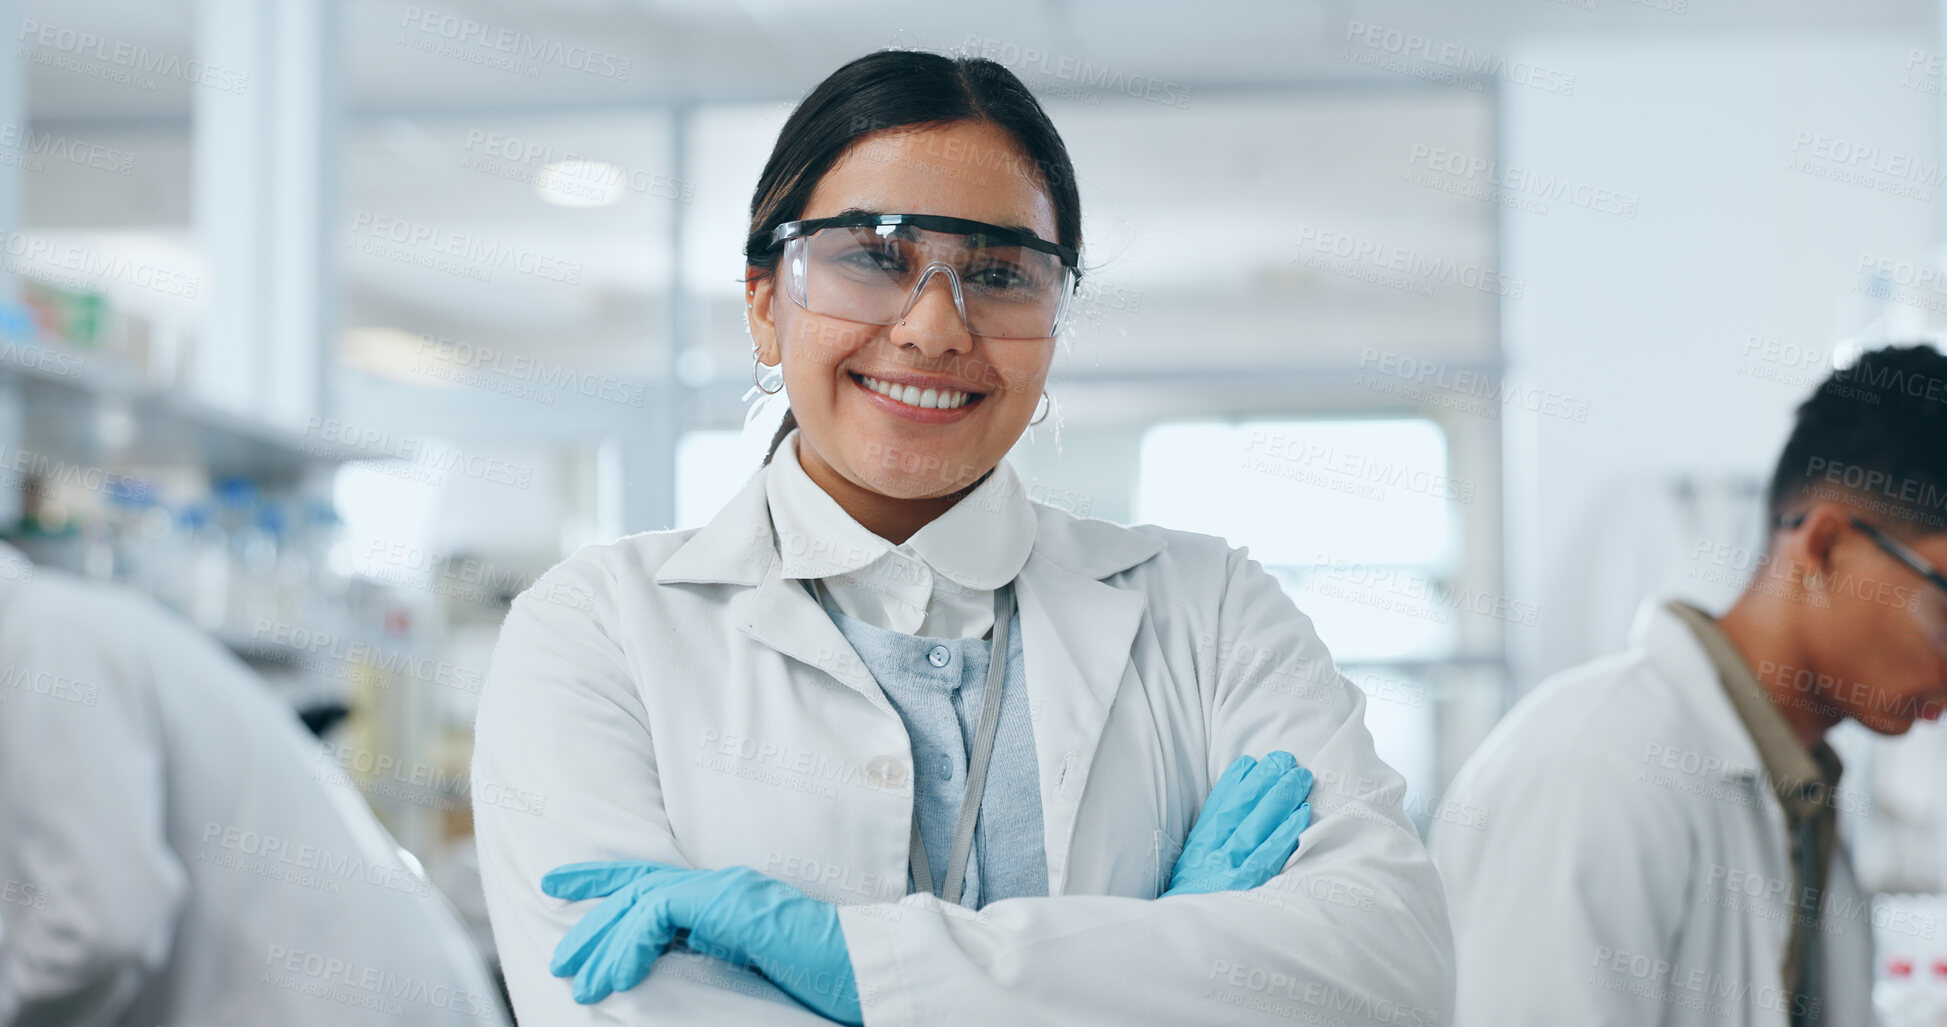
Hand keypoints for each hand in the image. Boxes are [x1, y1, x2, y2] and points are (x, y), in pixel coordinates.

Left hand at [542, 861, 863, 1024]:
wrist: (860, 972)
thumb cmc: (815, 975)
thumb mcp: (746, 963)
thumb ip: (710, 949)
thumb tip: (669, 958)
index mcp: (723, 897)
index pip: (652, 881)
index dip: (602, 881)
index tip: (559, 886)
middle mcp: (720, 884)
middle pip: (638, 889)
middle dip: (592, 922)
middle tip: (561, 960)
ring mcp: (724, 890)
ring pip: (641, 903)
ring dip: (604, 944)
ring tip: (582, 983)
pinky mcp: (727, 905)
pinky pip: (658, 916)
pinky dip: (630, 944)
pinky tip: (616, 974)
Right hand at [1161, 751, 1312, 896]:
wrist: (1187, 940)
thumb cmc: (1195, 905)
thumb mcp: (1191, 871)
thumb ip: (1209, 843)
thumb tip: (1231, 813)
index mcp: (1198, 847)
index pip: (1217, 806)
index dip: (1235, 782)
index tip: (1251, 762)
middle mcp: (1212, 853)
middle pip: (1240, 808)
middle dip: (1264, 780)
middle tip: (1285, 760)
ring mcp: (1229, 868)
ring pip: (1257, 824)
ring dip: (1280, 797)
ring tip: (1299, 777)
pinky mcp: (1247, 887)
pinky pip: (1269, 854)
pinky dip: (1285, 832)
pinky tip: (1301, 814)